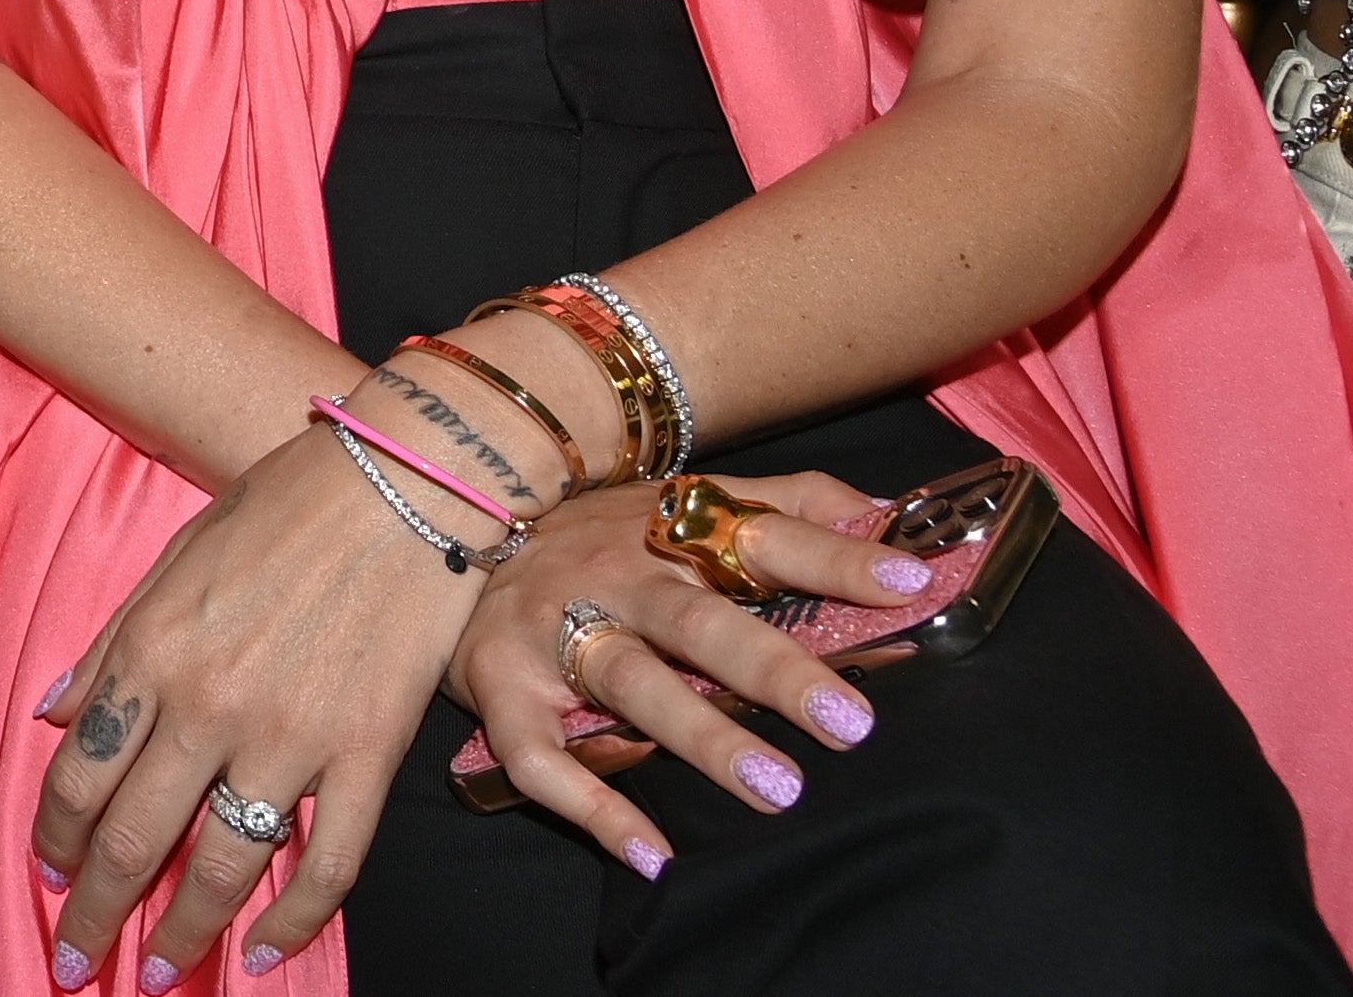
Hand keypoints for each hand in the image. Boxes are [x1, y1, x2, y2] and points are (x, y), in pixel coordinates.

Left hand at [29, 422, 481, 985]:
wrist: (401, 480)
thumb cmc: (279, 507)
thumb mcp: (171, 559)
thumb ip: (111, 646)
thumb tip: (54, 716)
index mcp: (152, 652)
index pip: (79, 776)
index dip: (53, 840)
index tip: (46, 878)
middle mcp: (208, 703)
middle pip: (132, 838)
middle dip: (96, 914)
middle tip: (75, 965)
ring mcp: (290, 735)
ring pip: (220, 867)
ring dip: (181, 936)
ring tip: (158, 977)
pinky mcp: (367, 752)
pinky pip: (328, 862)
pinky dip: (294, 923)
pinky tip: (263, 954)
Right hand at [449, 471, 914, 880]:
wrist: (441, 523)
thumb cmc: (595, 532)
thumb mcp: (681, 500)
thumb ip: (789, 504)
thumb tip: (889, 517)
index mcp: (667, 528)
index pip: (760, 536)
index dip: (834, 558)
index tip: (910, 584)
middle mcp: (613, 576)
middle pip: (699, 620)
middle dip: (773, 669)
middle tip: (851, 723)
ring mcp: (552, 634)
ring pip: (631, 686)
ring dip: (702, 738)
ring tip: (778, 791)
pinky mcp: (504, 692)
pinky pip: (543, 758)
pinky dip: (592, 806)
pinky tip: (653, 852)